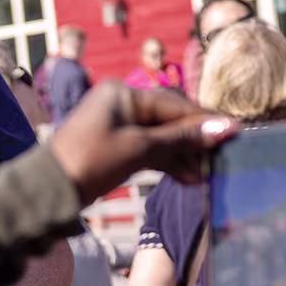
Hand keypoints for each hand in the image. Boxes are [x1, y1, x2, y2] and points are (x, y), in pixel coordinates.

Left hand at [48, 80, 232, 204]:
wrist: (50, 191)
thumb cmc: (91, 162)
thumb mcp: (139, 149)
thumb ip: (182, 138)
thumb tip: (225, 128)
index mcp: (124, 94)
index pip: (175, 105)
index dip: (205, 121)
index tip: (234, 132)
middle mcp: (122, 103)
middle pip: (170, 120)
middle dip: (194, 141)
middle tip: (221, 158)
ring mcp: (118, 125)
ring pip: (161, 137)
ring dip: (183, 155)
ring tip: (205, 174)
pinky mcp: (116, 146)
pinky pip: (149, 149)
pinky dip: (167, 162)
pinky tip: (187, 177)